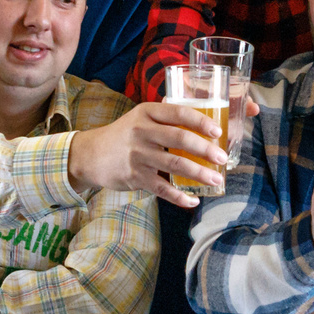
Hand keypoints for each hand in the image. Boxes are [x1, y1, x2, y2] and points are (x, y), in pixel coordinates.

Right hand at [69, 100, 229, 207]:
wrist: (91, 155)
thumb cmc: (124, 135)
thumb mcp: (140, 117)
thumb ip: (165, 116)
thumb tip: (203, 118)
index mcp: (146, 112)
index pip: (179, 113)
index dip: (201, 122)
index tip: (218, 132)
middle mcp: (141, 131)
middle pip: (180, 139)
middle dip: (205, 149)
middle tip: (222, 158)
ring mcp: (138, 155)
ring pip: (175, 164)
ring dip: (199, 173)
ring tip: (216, 179)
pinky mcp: (135, 177)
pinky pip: (162, 188)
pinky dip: (179, 197)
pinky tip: (193, 200)